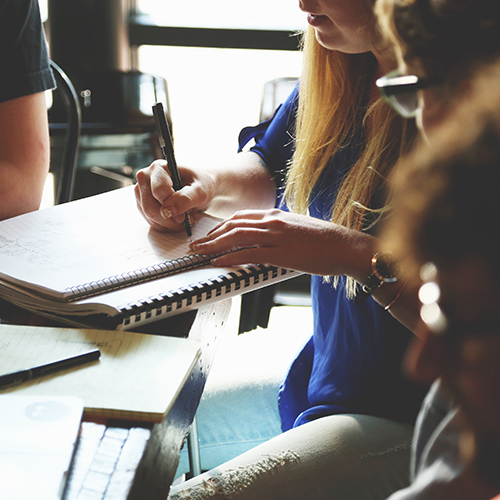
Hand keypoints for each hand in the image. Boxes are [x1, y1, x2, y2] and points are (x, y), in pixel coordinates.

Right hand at [134, 160, 215, 231]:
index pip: (158, 191)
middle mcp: (146, 177)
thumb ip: (186, 199)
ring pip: (149, 216)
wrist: (199, 187)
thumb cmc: (201, 185)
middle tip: (185, 221)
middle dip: (169, 219)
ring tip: (183, 219)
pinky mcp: (142, 203)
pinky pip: (150, 221)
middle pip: (150, 207)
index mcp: (159, 167)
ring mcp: (141, 190)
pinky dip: (165, 225)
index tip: (185, 216)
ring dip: (168, 224)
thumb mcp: (201, 191)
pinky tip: (176, 220)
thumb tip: (167, 210)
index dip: (172, 207)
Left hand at [189, 209, 374, 278]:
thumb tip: (265, 238)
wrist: (345, 246)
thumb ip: (278, 230)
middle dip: (211, 235)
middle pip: (233, 225)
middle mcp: (273, 221)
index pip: (240, 217)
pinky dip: (230, 257)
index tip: (210, 234)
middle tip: (197, 244)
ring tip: (200, 252)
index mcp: (276, 215)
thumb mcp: (297, 228)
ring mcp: (276, 236)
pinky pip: (249, 254)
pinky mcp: (281, 252)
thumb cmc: (325, 240)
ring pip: (236, 237)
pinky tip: (218, 262)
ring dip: (213, 245)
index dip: (221, 226)